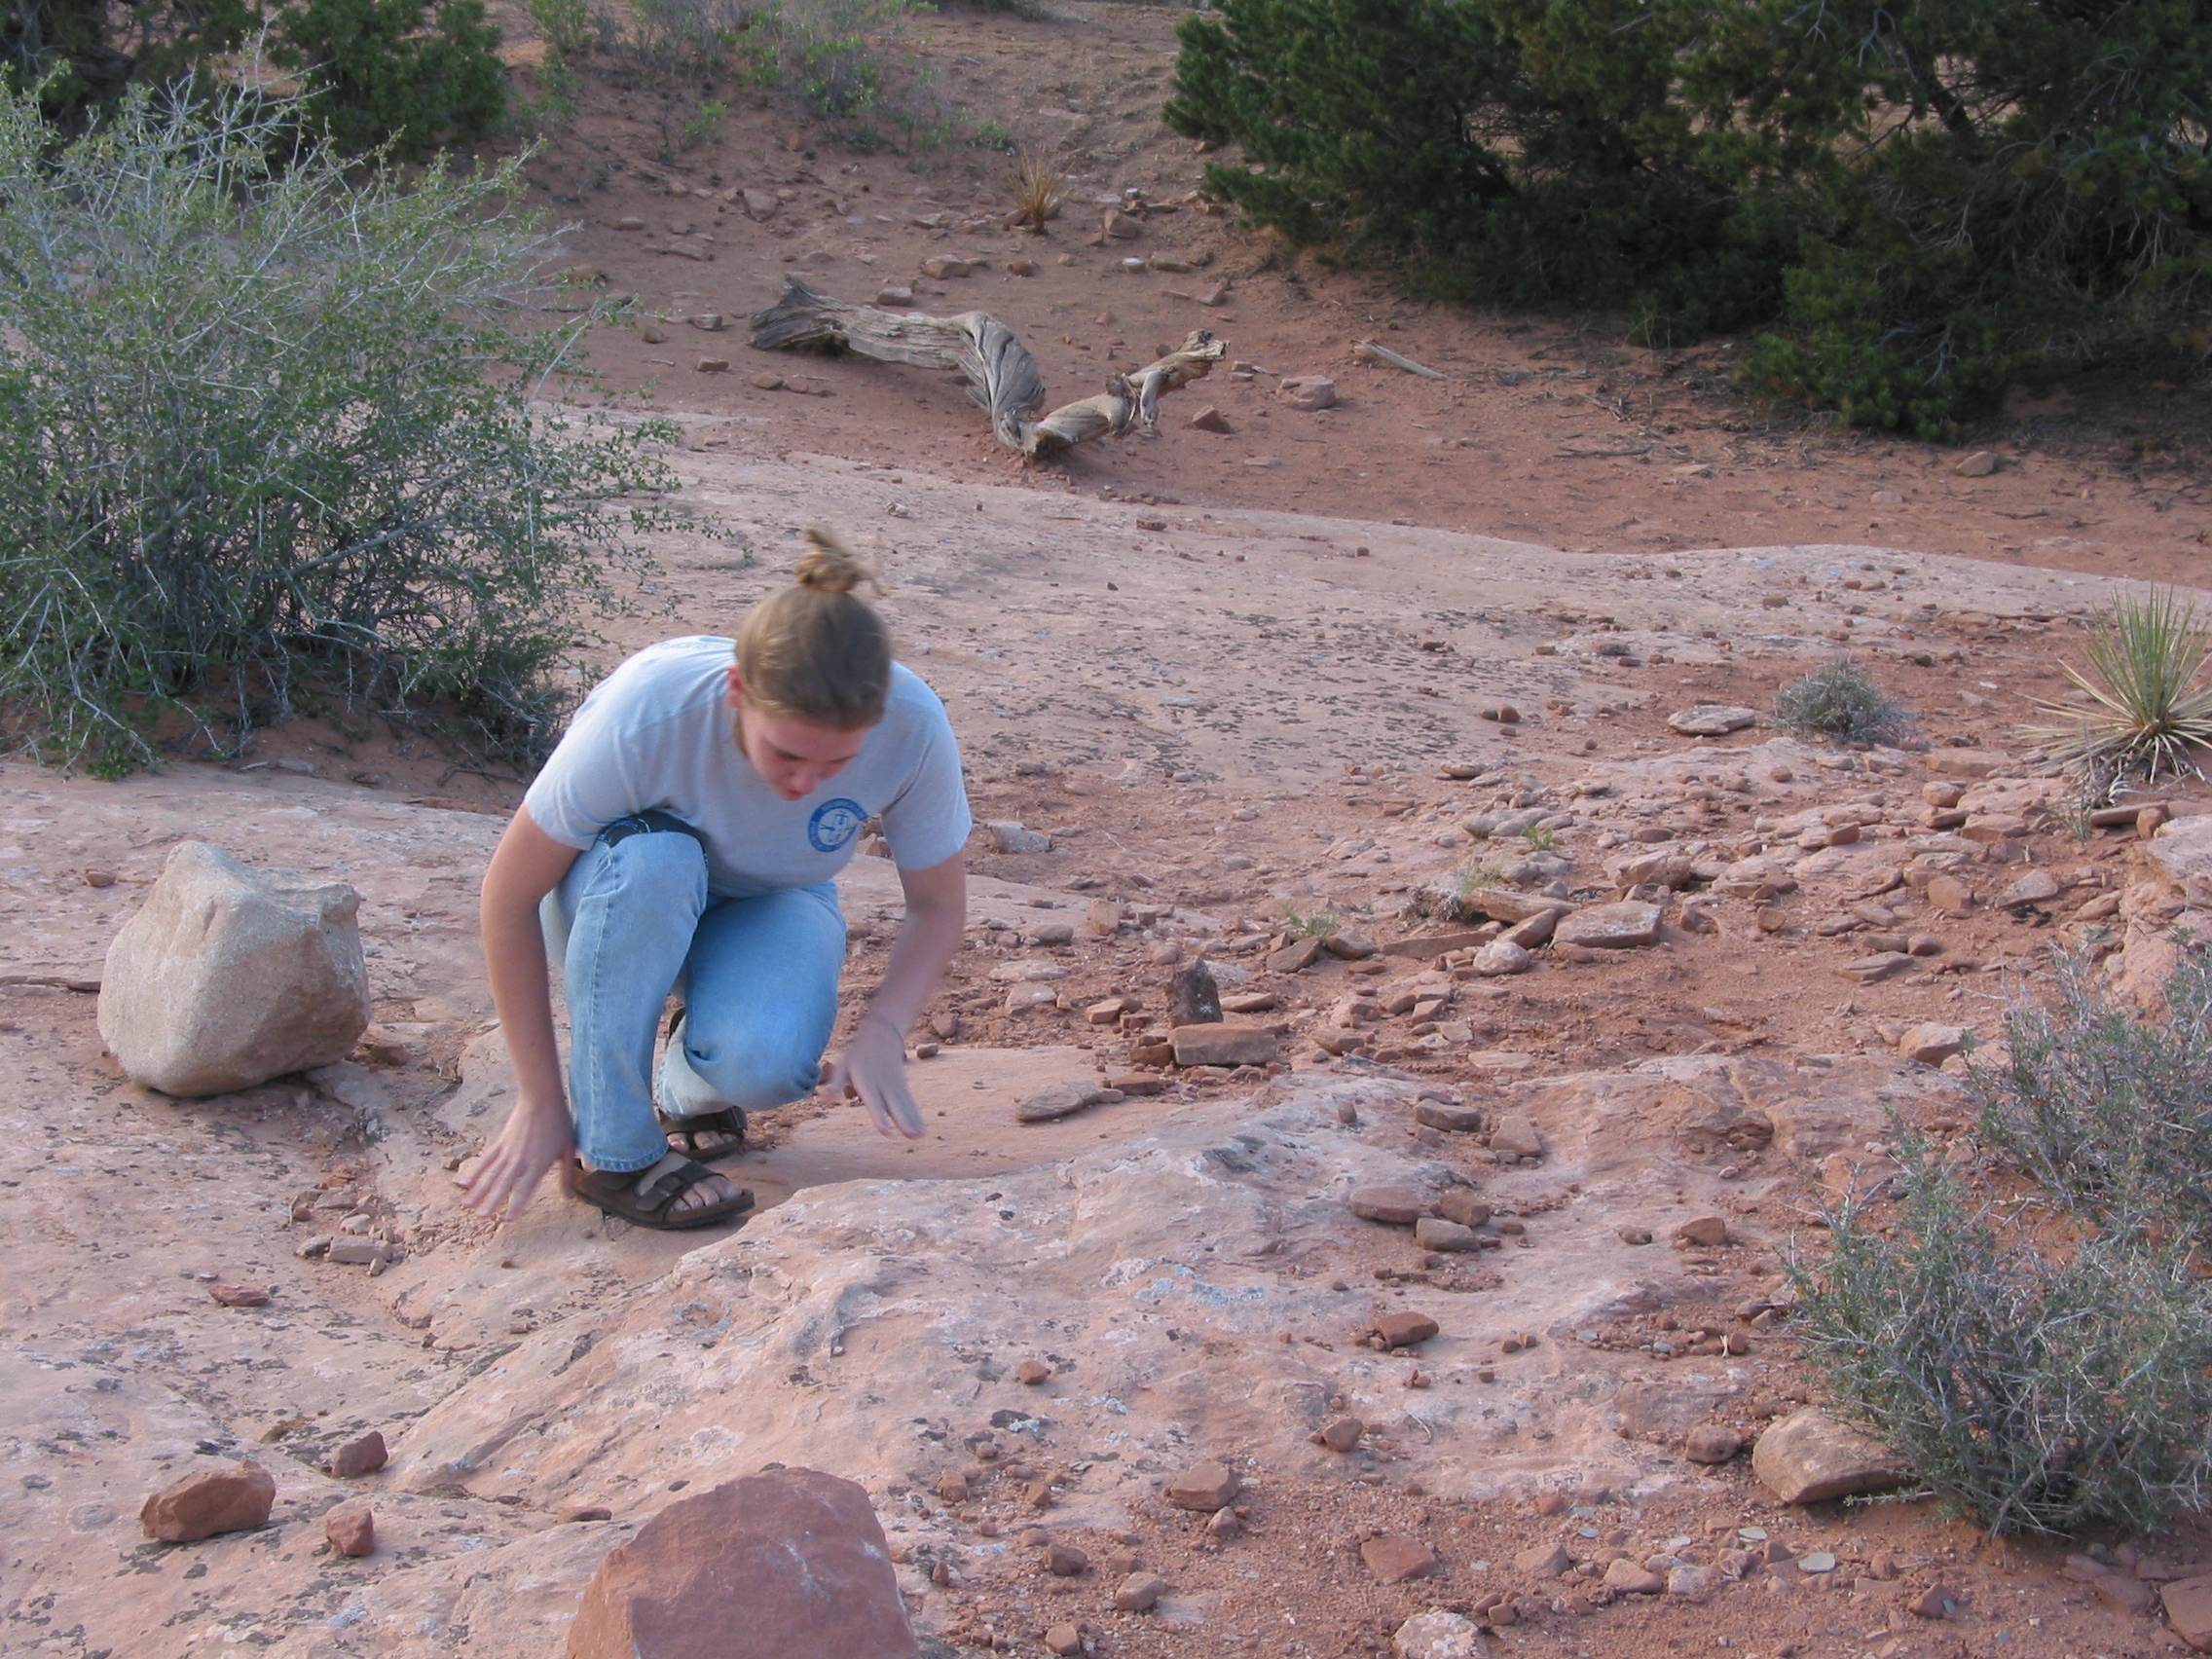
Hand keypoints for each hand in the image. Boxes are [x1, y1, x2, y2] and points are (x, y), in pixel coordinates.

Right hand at [459, 1095, 577, 1219]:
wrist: (542, 1099)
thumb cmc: (559, 1123)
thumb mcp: (568, 1150)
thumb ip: (567, 1175)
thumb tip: (570, 1197)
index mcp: (538, 1164)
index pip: (525, 1188)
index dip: (516, 1204)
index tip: (507, 1219)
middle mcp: (520, 1160)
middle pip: (503, 1184)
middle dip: (492, 1202)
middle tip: (482, 1217)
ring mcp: (508, 1151)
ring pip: (490, 1174)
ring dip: (479, 1191)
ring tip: (468, 1205)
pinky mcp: (500, 1143)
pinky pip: (485, 1160)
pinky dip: (475, 1171)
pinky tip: (465, 1183)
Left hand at [825, 1016, 924, 1138]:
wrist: (882, 1034)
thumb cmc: (858, 1053)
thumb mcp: (843, 1065)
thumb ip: (835, 1084)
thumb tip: (823, 1100)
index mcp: (866, 1082)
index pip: (874, 1102)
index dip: (880, 1118)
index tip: (887, 1132)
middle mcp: (883, 1085)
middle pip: (895, 1105)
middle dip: (904, 1122)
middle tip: (912, 1137)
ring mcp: (895, 1085)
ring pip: (905, 1105)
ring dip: (914, 1121)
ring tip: (920, 1136)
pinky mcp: (903, 1086)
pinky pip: (910, 1102)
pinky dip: (917, 1115)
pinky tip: (922, 1128)